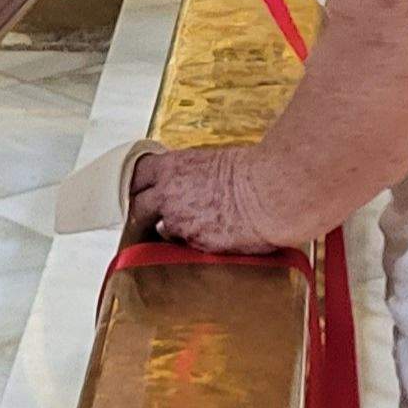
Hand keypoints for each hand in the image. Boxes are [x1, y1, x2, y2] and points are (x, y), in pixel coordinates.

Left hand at [131, 146, 326, 254]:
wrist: (270, 193)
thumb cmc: (253, 172)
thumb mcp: (213, 161)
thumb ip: (192, 174)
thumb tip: (192, 183)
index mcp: (171, 168)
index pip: (137, 176)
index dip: (140, 185)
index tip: (142, 189)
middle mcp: (168, 196)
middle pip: (138, 207)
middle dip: (145, 212)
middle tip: (155, 214)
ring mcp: (179, 223)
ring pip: (161, 230)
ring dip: (172, 229)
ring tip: (193, 225)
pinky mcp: (196, 245)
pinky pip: (186, 246)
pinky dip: (195, 242)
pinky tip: (211, 235)